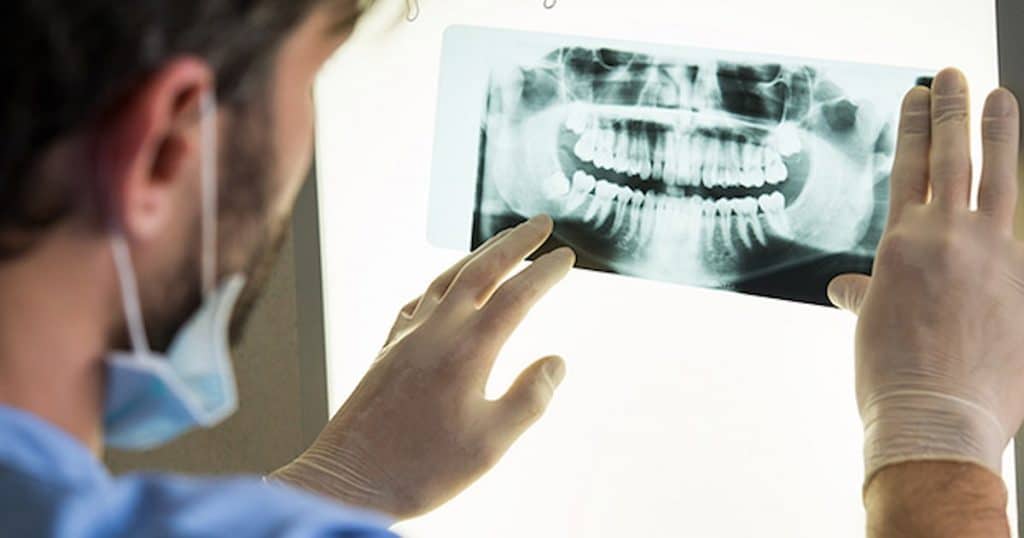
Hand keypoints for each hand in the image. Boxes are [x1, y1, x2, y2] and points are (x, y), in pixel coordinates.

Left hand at [271, 215, 574, 518]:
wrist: (349, 481)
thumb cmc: (423, 469)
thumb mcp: (491, 444)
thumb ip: (530, 398)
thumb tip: (556, 361)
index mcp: (467, 351)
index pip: (516, 296)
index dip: (545, 273)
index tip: (566, 257)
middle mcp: (435, 332)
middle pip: (480, 270)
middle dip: (514, 243)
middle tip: (541, 222)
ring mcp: (406, 337)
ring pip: (446, 279)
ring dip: (478, 255)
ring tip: (502, 243)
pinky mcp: (386, 350)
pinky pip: (417, 301)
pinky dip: (440, 283)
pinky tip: (445, 289)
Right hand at [827, 68, 1022, 483]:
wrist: (937, 418)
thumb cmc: (893, 377)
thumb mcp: (869, 326)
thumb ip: (866, 295)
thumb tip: (848, 288)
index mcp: (900, 243)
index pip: (908, 167)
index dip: (914, 127)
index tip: (917, 98)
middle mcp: (945, 236)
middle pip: (952, 156)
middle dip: (952, 108)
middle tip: (953, 75)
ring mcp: (992, 253)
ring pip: (1000, 175)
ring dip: (1000, 131)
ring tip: (1000, 97)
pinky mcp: (1023, 277)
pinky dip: (1020, 200)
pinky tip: (1021, 181)